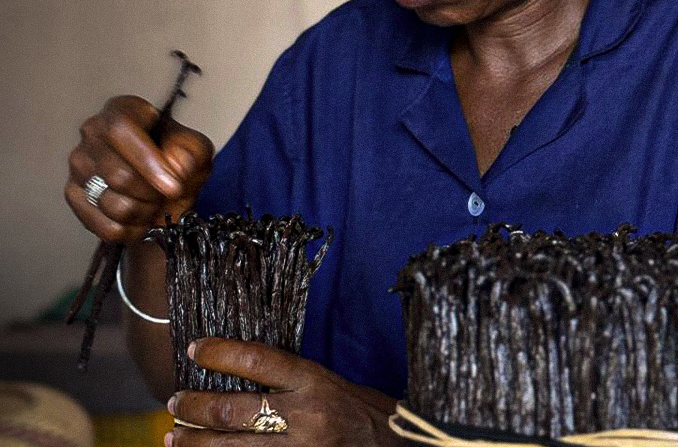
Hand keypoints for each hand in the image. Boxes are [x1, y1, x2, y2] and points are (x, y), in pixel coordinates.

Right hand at [65, 95, 213, 242]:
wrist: (167, 187)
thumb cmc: (179, 160)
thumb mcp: (197, 150)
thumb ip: (191, 153)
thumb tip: (174, 166)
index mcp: (122, 110)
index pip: (122, 130)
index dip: (148, 163)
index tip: (173, 186)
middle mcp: (92, 132)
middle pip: (118, 174)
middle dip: (153, 194)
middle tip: (170, 194)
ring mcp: (79, 164)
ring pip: (112, 204)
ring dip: (145, 212)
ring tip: (155, 203)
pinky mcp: (73, 194)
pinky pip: (105, 226)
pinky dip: (133, 231)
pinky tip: (142, 219)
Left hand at [167, 338, 401, 446]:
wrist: (397, 446)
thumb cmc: (362, 412)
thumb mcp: (330, 382)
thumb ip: (290, 379)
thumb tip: (238, 375)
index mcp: (314, 381)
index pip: (256, 359)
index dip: (219, 352)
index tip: (194, 348)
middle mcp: (304, 415)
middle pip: (234, 409)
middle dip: (195, 406)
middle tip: (174, 402)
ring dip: (195, 442)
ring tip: (173, 435)